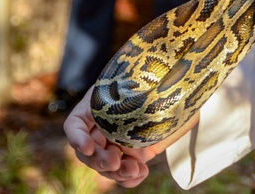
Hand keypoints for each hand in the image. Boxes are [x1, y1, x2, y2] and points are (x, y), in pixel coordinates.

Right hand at [63, 88, 198, 187]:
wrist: (179, 86)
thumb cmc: (157, 76)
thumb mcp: (139, 80)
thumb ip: (130, 92)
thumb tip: (126, 98)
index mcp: (97, 107)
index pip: (75, 126)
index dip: (77, 138)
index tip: (89, 147)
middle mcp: (104, 127)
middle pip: (90, 152)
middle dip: (100, 161)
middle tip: (115, 162)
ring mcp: (119, 143)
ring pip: (107, 166)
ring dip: (117, 173)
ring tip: (134, 169)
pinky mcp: (135, 155)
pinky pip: (126, 173)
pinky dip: (131, 178)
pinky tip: (141, 173)